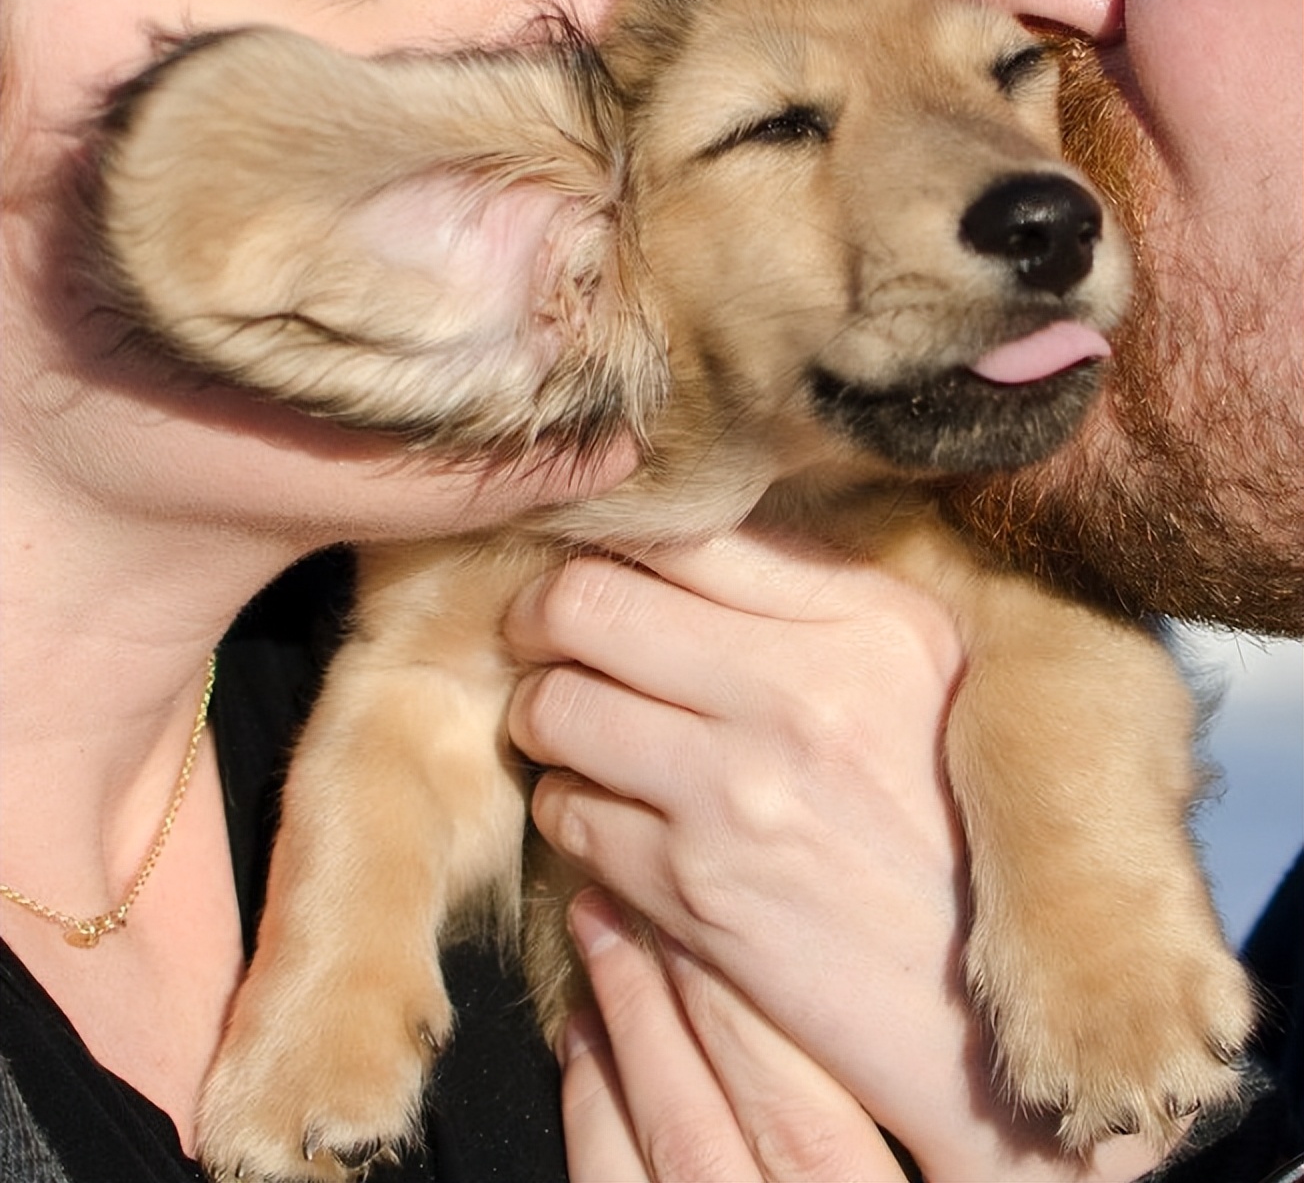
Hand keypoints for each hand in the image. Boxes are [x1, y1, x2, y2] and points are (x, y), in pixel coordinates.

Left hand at [506, 531, 1164, 1180]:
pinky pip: (565, 812)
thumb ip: (813, 596)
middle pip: (585, 603)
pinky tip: (608, 811)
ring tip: (575, 731)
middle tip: (546, 641)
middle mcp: (800, 691)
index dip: (612, 548)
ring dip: (543, 718)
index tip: (601, 576)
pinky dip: (567, 805)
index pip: (681, 535)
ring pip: (553, 707)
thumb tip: (677, 548)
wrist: (978, 1001)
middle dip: (540, 619)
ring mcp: (739, 792)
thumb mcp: (923, 676)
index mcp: (866, 621)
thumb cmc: (948, 824)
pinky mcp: (692, 889)